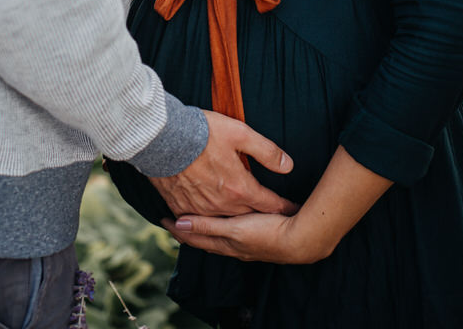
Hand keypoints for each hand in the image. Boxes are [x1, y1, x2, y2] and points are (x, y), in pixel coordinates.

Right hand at [148, 110, 296, 217]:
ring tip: (246, 219)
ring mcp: (200, 209)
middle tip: (274, 218)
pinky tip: (211, 216)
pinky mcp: (181, 206)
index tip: (294, 211)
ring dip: (236, 218)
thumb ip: (266, 151)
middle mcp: (221, 205)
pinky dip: (208, 218)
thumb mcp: (240, 133)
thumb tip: (288, 166)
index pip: (269, 204)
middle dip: (262, 216)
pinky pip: (199, 220)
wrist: (162, 137)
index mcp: (239, 189)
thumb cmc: (201, 132)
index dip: (284, 207)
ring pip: (224, 219)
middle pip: (248, 216)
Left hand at [162, 209, 329, 264]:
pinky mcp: (255, 235)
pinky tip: (224, 218)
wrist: (299, 240)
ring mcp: (243, 242)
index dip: (178, 229)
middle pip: (203, 238)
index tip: (163, 218)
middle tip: (172, 218)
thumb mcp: (234, 229)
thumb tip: (180, 223)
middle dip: (187, 230)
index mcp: (224, 242)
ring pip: (216, 234)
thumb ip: (208, 226)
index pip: (194, 237)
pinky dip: (219, 223)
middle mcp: (231, 245)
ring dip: (203, 227)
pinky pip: (229, 230)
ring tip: (193, 218)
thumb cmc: (266, 233)